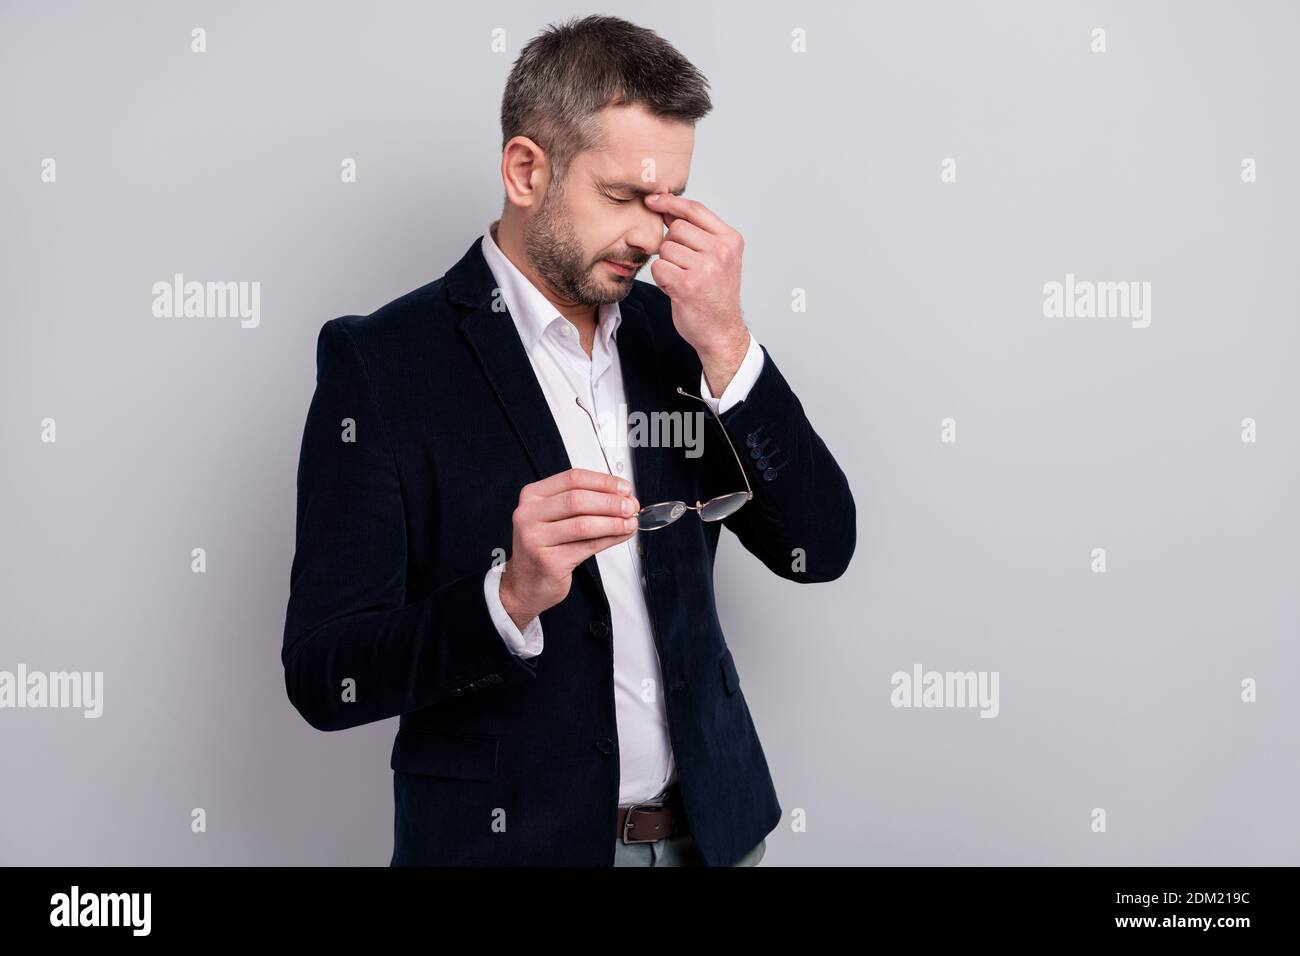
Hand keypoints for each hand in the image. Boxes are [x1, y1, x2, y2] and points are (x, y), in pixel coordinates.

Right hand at [499, 468, 639, 629]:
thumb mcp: (555, 519)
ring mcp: (535, 538)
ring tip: (629, 522)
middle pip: (578, 499)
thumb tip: (621, 498)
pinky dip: (610, 539)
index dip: (603, 482)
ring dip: (613, 522)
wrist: (525, 584)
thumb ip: (583, 505)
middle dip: (611, 502)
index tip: (624, 488)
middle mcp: (529, 514)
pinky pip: (587, 546)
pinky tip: (621, 535)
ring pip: (583, 524)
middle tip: (630, 506)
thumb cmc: (543, 548)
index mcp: (533, 496)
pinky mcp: (548, 561)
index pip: (572, 479)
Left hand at [644, 192, 750, 392]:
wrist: (721, 332)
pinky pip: (659, 268)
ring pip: (666, 248)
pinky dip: (661, 279)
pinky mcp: (687, 285)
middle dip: (672, 245)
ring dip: (667, 264)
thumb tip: (666, 208)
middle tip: (684, 266)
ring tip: (682, 279)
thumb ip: (697, 233)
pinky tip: (676, 289)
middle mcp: (721, 251)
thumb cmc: (715, 295)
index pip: (695, 210)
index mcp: (730, 240)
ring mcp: (706, 268)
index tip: (652, 200)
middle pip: (677, 228)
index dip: (670, 202)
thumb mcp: (717, 258)